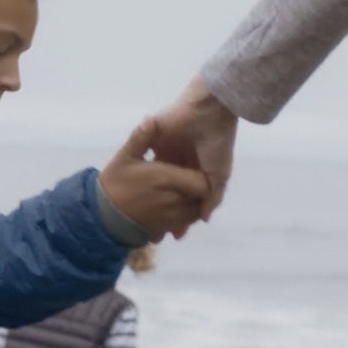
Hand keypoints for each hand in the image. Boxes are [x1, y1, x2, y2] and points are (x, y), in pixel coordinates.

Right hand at [100, 118, 209, 241]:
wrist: (101, 215)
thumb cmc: (114, 183)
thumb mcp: (125, 156)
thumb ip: (141, 137)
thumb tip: (151, 118)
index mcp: (167, 179)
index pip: (203, 182)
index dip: (203, 176)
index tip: (194, 167)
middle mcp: (174, 200)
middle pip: (202, 197)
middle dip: (200, 189)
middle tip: (190, 178)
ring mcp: (171, 218)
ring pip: (196, 212)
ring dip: (194, 202)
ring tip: (183, 192)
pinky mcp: (165, 229)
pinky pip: (184, 223)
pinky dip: (185, 215)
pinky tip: (174, 206)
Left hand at [150, 74, 238, 233]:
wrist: (208, 112)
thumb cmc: (216, 144)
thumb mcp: (218, 175)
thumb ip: (211, 197)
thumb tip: (204, 219)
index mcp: (197, 169)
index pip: (186, 198)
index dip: (181, 215)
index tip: (175, 235)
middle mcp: (180, 162)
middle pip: (168, 192)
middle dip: (163, 211)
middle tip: (155, 233)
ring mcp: (165, 151)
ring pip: (153, 179)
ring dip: (147, 196)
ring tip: (138, 217)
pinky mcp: (152, 140)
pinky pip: (141, 158)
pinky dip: (135, 172)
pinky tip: (129, 190)